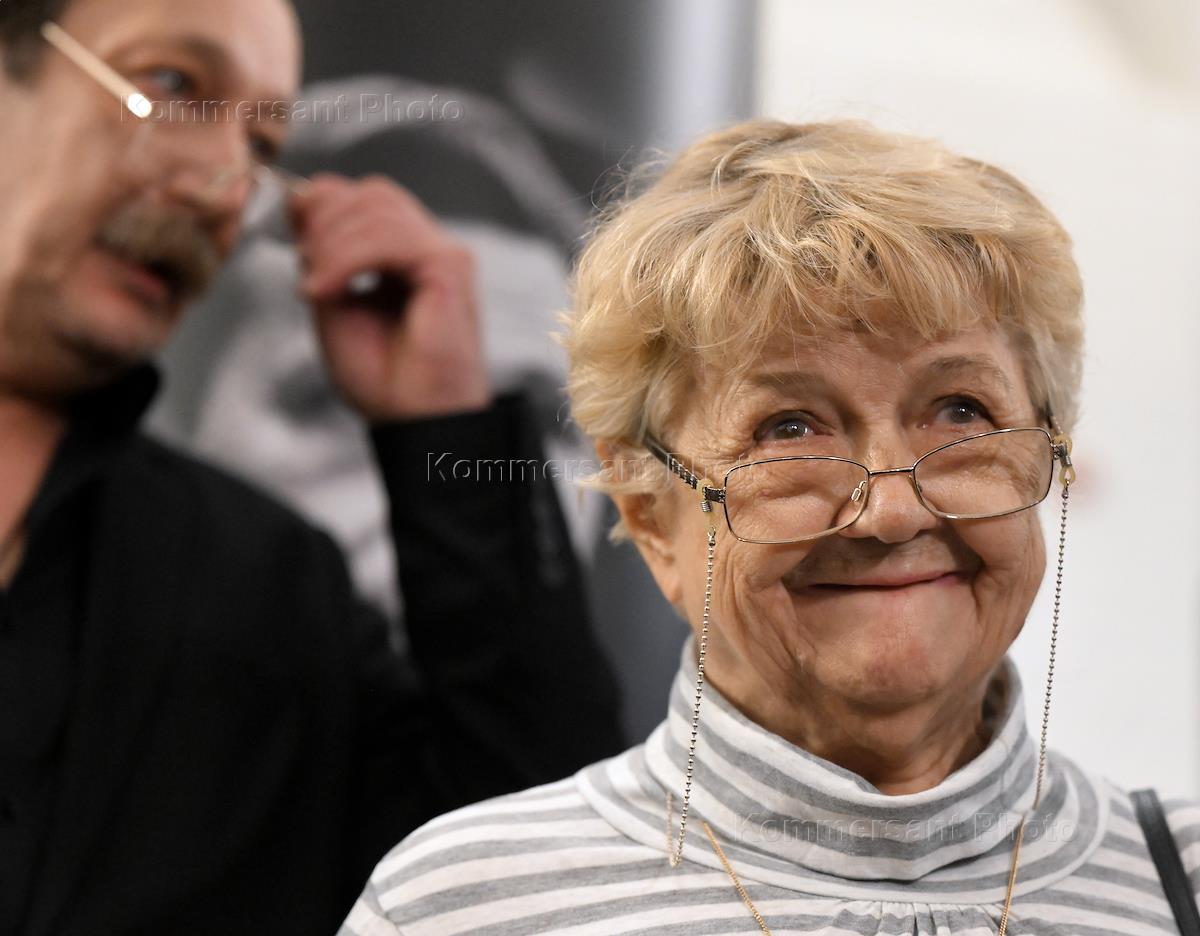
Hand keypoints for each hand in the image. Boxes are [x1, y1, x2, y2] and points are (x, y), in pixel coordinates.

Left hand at [289, 173, 490, 421]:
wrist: (415, 421)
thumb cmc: (385, 381)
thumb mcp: (335, 308)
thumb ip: (324, 261)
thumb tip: (302, 211)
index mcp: (405, 259)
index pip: (365, 198)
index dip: (322, 200)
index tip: (288, 227)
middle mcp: (429, 250)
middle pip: (371, 192)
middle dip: (324, 218)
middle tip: (303, 265)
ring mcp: (443, 255)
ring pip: (376, 208)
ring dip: (330, 244)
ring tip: (315, 289)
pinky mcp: (449, 266)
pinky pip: (388, 237)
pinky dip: (347, 258)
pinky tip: (327, 289)